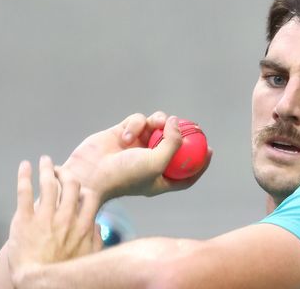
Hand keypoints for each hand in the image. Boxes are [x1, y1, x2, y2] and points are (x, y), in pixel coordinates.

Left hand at [8, 156, 101, 286]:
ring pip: (49, 183)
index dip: (83, 187)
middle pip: (70, 184)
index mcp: (82, 225)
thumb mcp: (89, 258)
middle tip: (59, 170)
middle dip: (66, 173)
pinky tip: (24, 166)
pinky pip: (24, 192)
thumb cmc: (64, 273)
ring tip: (45, 160)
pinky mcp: (24, 220)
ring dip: (47, 168)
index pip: (88, 195)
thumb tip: (98, 226)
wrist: (38, 283)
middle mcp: (66, 217)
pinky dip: (24, 176)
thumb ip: (95, 239)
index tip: (76, 185)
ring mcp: (45, 217)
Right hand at [61, 113, 212, 202]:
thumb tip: (178, 123)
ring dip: (156, 122)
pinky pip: (138, 121)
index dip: (199, 163)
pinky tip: (126, 135)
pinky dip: (136, 124)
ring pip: (156, 126)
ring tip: (152, 126)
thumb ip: (173, 143)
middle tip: (192, 124)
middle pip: (173, 145)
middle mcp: (148, 163)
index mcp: (159, 179)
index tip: (210, 150)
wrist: (89, 173)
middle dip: (181, 133)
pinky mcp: (122, 133)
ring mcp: (135, 147)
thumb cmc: (124, 175)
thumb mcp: (157, 162)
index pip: (185, 173)